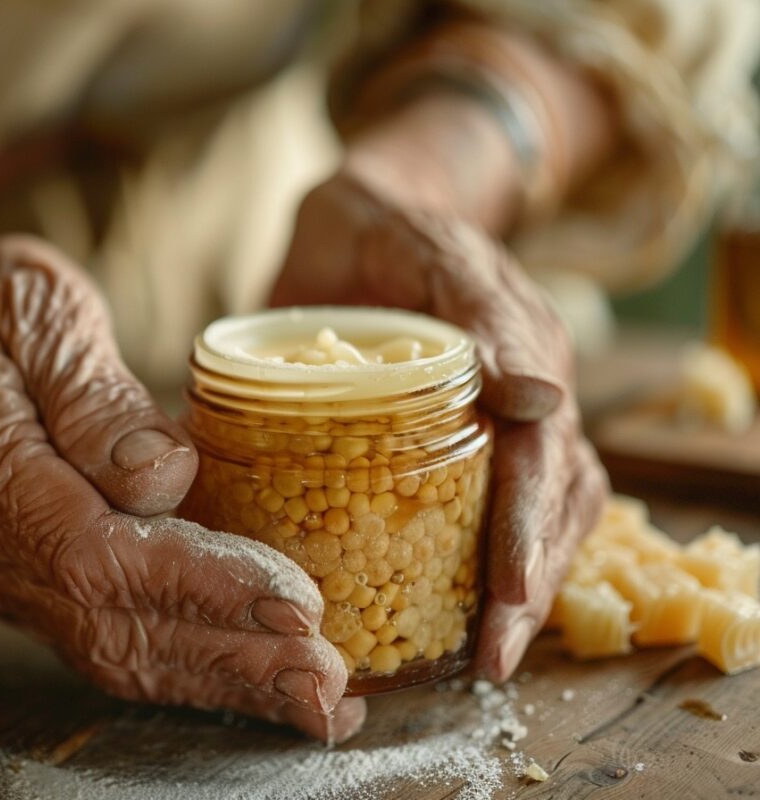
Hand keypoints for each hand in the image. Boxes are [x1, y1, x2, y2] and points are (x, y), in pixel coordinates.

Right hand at [0, 193, 363, 739]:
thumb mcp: (39, 312)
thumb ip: (94, 395)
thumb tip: (163, 474)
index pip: (96, 554)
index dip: (197, 584)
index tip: (293, 601)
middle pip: (112, 626)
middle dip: (229, 657)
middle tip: (327, 679)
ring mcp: (1, 581)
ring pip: (117, 654)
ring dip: (223, 681)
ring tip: (318, 698)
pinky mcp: (32, 593)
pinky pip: (116, 644)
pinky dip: (195, 668)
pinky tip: (266, 681)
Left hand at [270, 169, 606, 680]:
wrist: (356, 219)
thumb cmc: (378, 230)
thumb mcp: (420, 246)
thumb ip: (476, 306)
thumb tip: (538, 397)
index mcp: (524, 348)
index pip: (542, 453)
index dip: (528, 528)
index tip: (510, 593)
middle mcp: (528, 388)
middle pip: (553, 498)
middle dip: (528, 581)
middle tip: (495, 655)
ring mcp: (504, 414)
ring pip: (544, 511)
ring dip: (523, 585)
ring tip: (489, 653)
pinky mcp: (465, 433)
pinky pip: (495, 502)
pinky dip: (493, 559)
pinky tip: (467, 611)